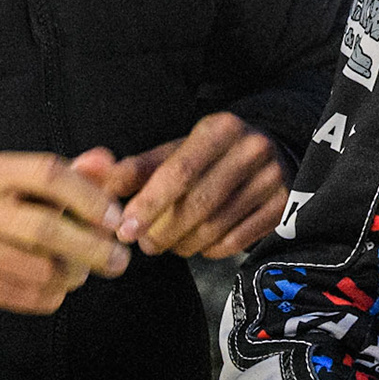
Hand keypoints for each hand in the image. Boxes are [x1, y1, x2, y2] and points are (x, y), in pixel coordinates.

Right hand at [0, 151, 130, 323]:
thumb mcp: (26, 187)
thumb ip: (71, 173)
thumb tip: (106, 161)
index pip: (49, 174)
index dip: (90, 196)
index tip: (116, 219)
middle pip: (46, 228)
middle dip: (93, 247)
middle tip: (120, 260)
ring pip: (41, 269)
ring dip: (74, 274)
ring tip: (81, 271)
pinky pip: (29, 294)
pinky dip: (52, 295)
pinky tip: (54, 287)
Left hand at [105, 112, 289, 258]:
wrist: (273, 153)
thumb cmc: (210, 157)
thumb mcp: (176, 152)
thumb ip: (136, 169)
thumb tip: (93, 178)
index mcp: (220, 128)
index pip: (180, 170)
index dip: (149, 203)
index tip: (124, 229)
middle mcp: (252, 148)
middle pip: (198, 203)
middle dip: (162, 231)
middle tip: (144, 244)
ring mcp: (273, 177)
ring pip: (216, 226)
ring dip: (182, 244)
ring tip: (168, 244)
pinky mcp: (284, 205)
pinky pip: (236, 241)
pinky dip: (209, 250)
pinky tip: (199, 243)